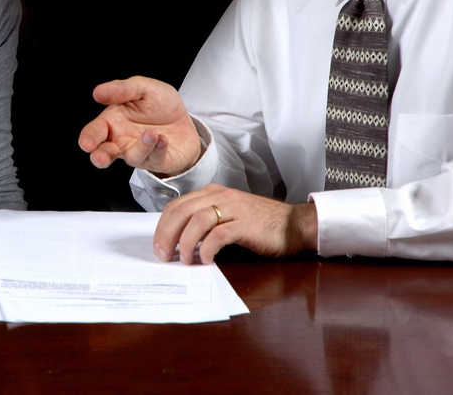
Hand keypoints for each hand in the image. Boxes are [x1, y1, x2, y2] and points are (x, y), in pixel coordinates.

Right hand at [78, 76, 200, 176]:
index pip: (94, 132)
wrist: (187, 119)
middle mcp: (122, 140)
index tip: (86, 144)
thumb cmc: (160, 105)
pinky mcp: (157, 161)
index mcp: (113, 121)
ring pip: (133, 157)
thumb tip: (97, 92)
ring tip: (151, 133)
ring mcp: (139, 153)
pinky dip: (158, 149)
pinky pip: (155, 159)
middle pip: (104, 153)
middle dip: (100, 157)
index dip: (89, 138)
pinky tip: (163, 139)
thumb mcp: (143, 88)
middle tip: (100, 158)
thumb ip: (122, 89)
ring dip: (141, 146)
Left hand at [152, 184, 317, 263]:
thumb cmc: (260, 223)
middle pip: (182, 211)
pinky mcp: (245, 224)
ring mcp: (233, 208)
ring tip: (184, 259)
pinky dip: (207, 248)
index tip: (158, 245)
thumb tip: (180, 239)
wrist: (293, 224)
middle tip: (163, 255)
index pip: (177, 205)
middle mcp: (221, 196)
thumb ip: (207, 220)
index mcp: (213, 193)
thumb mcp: (228, 214)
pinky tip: (205, 260)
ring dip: (185, 241)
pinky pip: (218, 234)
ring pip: (197, 220)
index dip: (163, 225)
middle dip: (167, 234)